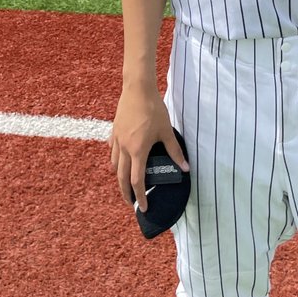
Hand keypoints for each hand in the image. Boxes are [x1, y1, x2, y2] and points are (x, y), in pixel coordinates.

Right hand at [109, 86, 188, 212]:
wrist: (137, 88)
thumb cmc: (153, 109)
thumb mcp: (166, 131)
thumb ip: (175, 151)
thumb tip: (186, 168)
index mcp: (138, 151)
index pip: (136, 181)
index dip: (140, 196)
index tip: (142, 208)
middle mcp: (124, 148)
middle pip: (121, 177)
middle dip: (125, 193)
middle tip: (131, 202)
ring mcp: (117, 139)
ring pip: (114, 164)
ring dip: (119, 176)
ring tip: (125, 182)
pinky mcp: (114, 130)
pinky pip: (112, 149)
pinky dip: (115, 158)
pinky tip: (119, 158)